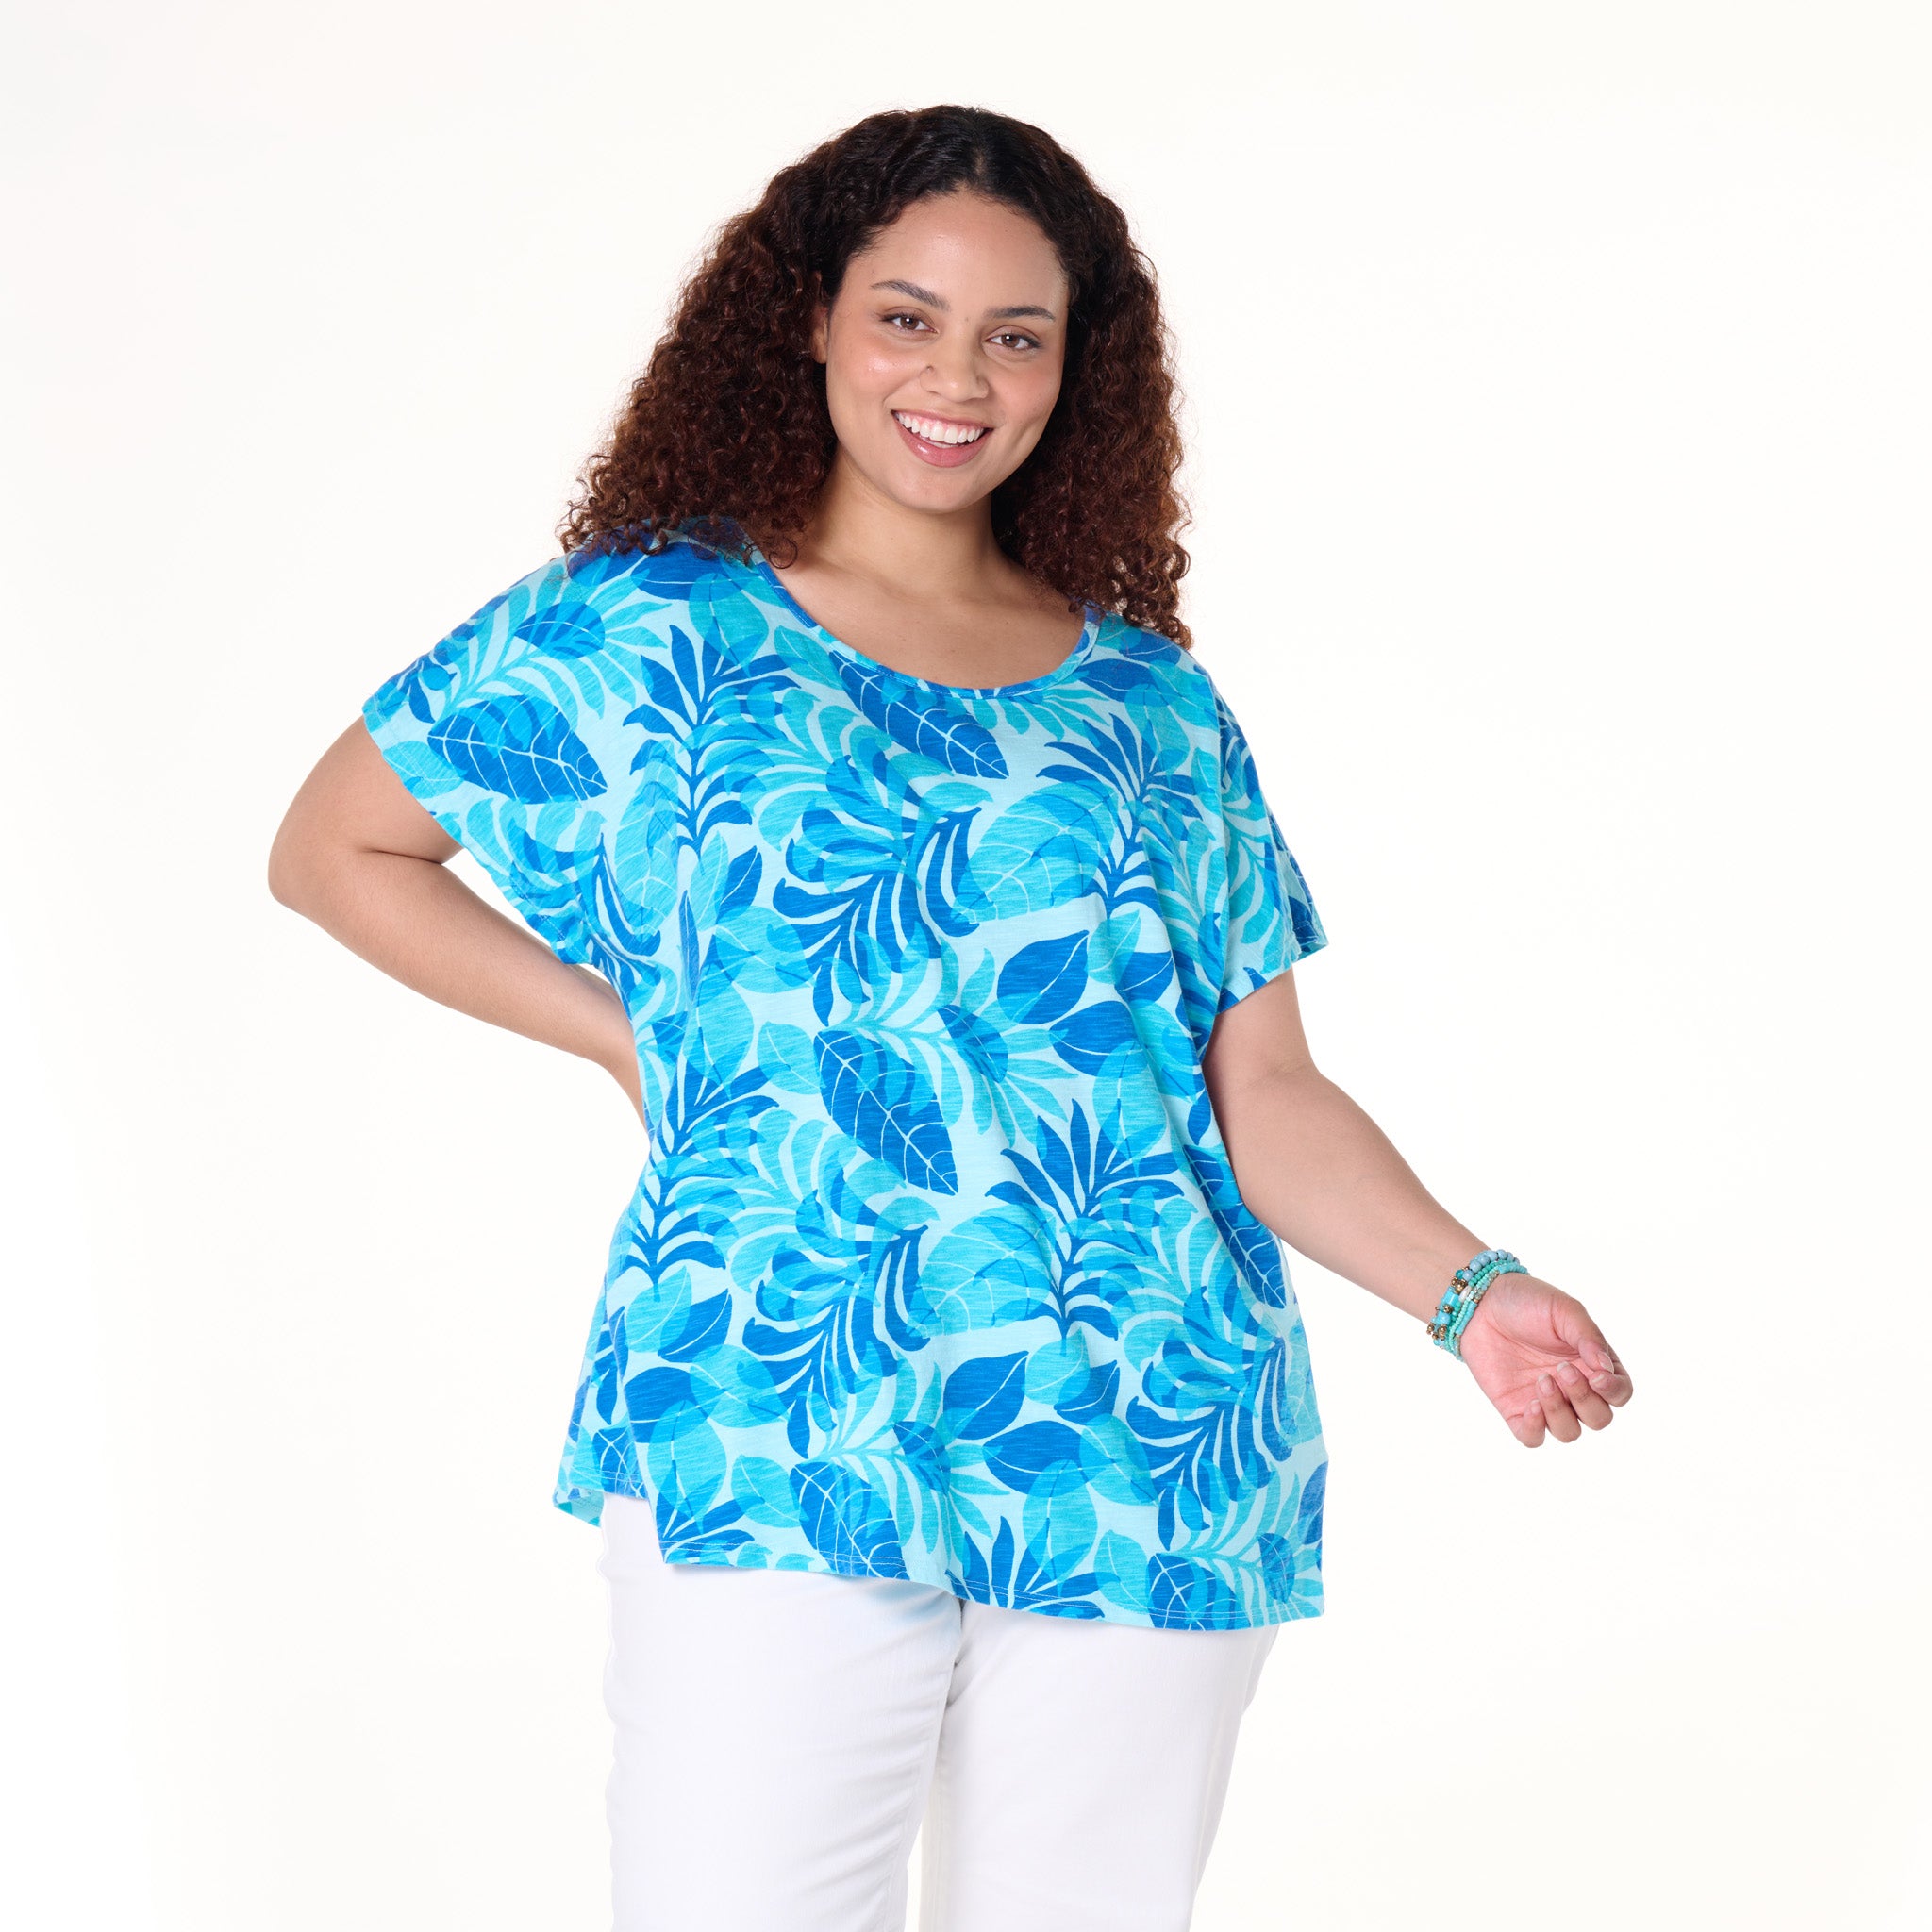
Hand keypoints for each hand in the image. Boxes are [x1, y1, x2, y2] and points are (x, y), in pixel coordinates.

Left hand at [1453, 1271, 1632, 1446]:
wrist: (1481, 1304)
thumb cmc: (1527, 1302)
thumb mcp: (1564, 1310)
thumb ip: (1589, 1337)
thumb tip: (1605, 1368)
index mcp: (1593, 1364)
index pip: (1620, 1392)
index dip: (1614, 1391)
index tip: (1597, 1376)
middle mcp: (1574, 1387)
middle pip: (1599, 1418)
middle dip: (1585, 1399)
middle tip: (1563, 1369)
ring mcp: (1546, 1401)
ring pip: (1569, 1432)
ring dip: (1560, 1412)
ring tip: (1542, 1380)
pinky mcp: (1516, 1409)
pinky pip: (1533, 1438)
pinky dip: (1535, 1428)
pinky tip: (1530, 1404)